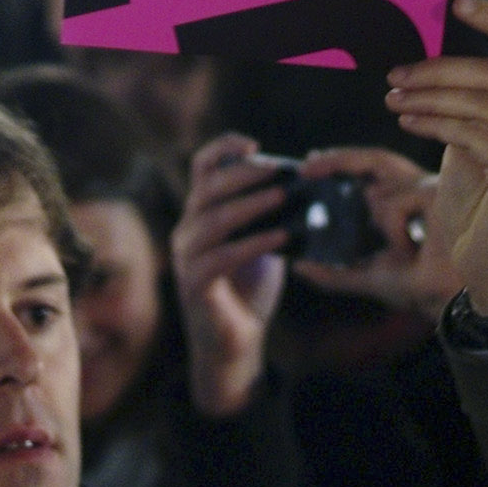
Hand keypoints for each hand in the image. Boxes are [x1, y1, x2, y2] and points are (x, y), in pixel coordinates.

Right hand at [170, 137, 292, 418]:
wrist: (236, 342)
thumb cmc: (249, 289)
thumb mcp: (261, 241)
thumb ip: (269, 215)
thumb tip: (300, 184)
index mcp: (200, 214)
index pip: (202, 168)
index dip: (224, 149)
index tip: (254, 144)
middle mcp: (187, 230)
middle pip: (209, 188)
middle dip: (245, 174)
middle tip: (279, 169)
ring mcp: (187, 257)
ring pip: (214, 219)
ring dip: (251, 204)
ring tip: (284, 196)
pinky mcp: (195, 284)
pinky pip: (222, 256)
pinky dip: (253, 243)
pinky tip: (281, 237)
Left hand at [277, 146, 446, 319]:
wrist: (442, 300)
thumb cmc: (416, 286)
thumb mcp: (366, 275)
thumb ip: (334, 272)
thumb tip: (298, 266)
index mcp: (402, 201)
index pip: (370, 168)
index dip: (341, 161)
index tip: (309, 166)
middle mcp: (416, 188)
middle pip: (373, 158)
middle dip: (338, 159)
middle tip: (307, 169)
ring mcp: (429, 188)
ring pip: (380, 191)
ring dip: (381, 226)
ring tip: (404, 251)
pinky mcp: (436, 194)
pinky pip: (392, 206)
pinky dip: (394, 231)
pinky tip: (412, 249)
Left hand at [387, 0, 487, 318]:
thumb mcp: (483, 144)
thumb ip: (477, 105)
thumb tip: (436, 64)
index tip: (457, 4)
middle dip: (442, 67)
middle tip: (398, 72)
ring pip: (485, 101)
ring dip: (431, 94)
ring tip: (394, 96)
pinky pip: (475, 134)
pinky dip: (434, 121)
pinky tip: (409, 120)